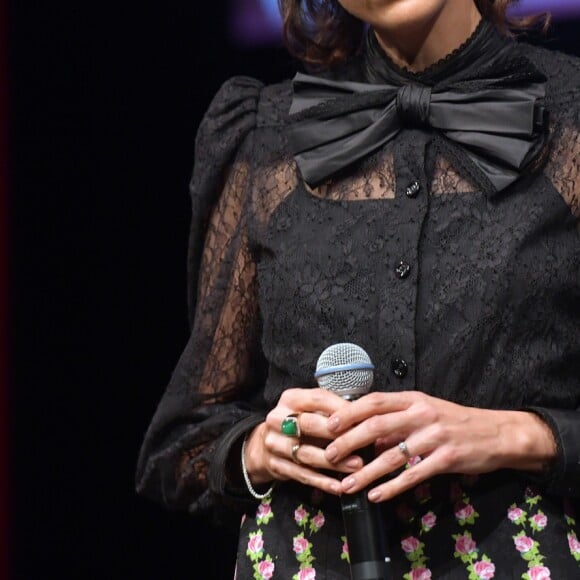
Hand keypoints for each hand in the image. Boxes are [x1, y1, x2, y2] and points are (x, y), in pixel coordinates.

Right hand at [244, 388, 364, 495]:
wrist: (265, 443)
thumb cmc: (298, 423)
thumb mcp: (310, 409)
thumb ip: (332, 411)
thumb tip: (365, 417)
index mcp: (290, 398)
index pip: (317, 399)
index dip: (340, 409)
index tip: (362, 418)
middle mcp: (277, 419)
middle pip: (309, 425)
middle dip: (336, 435)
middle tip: (361, 443)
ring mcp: (274, 443)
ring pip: (306, 453)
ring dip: (334, 462)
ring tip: (356, 466)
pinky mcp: (275, 465)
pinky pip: (302, 474)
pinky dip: (322, 482)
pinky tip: (338, 487)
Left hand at [323, 391, 556, 501]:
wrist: (496, 433)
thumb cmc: (453, 421)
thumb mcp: (424, 410)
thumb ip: (396, 418)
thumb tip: (364, 433)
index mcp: (412, 399)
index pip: (374, 401)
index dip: (349, 412)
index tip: (329, 425)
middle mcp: (420, 414)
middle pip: (376, 426)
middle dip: (349, 441)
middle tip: (329, 456)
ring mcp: (434, 436)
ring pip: (391, 455)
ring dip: (366, 473)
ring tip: (347, 486)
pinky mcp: (446, 459)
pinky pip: (412, 475)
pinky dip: (392, 487)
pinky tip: (377, 496)